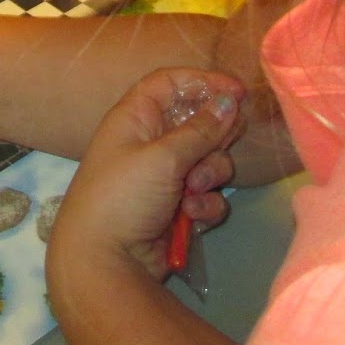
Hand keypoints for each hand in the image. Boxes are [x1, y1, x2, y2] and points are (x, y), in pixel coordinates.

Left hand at [48, 68, 244, 286]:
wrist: (106, 262)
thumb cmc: (125, 196)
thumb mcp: (163, 157)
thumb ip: (201, 130)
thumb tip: (229, 101)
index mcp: (136, 118)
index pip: (171, 83)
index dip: (203, 82)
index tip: (237, 93)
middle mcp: (150, 142)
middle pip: (197, 122)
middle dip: (214, 137)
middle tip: (225, 144)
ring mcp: (164, 176)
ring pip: (208, 161)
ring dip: (209, 174)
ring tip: (192, 191)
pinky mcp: (177, 207)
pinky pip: (206, 194)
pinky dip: (204, 203)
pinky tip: (192, 215)